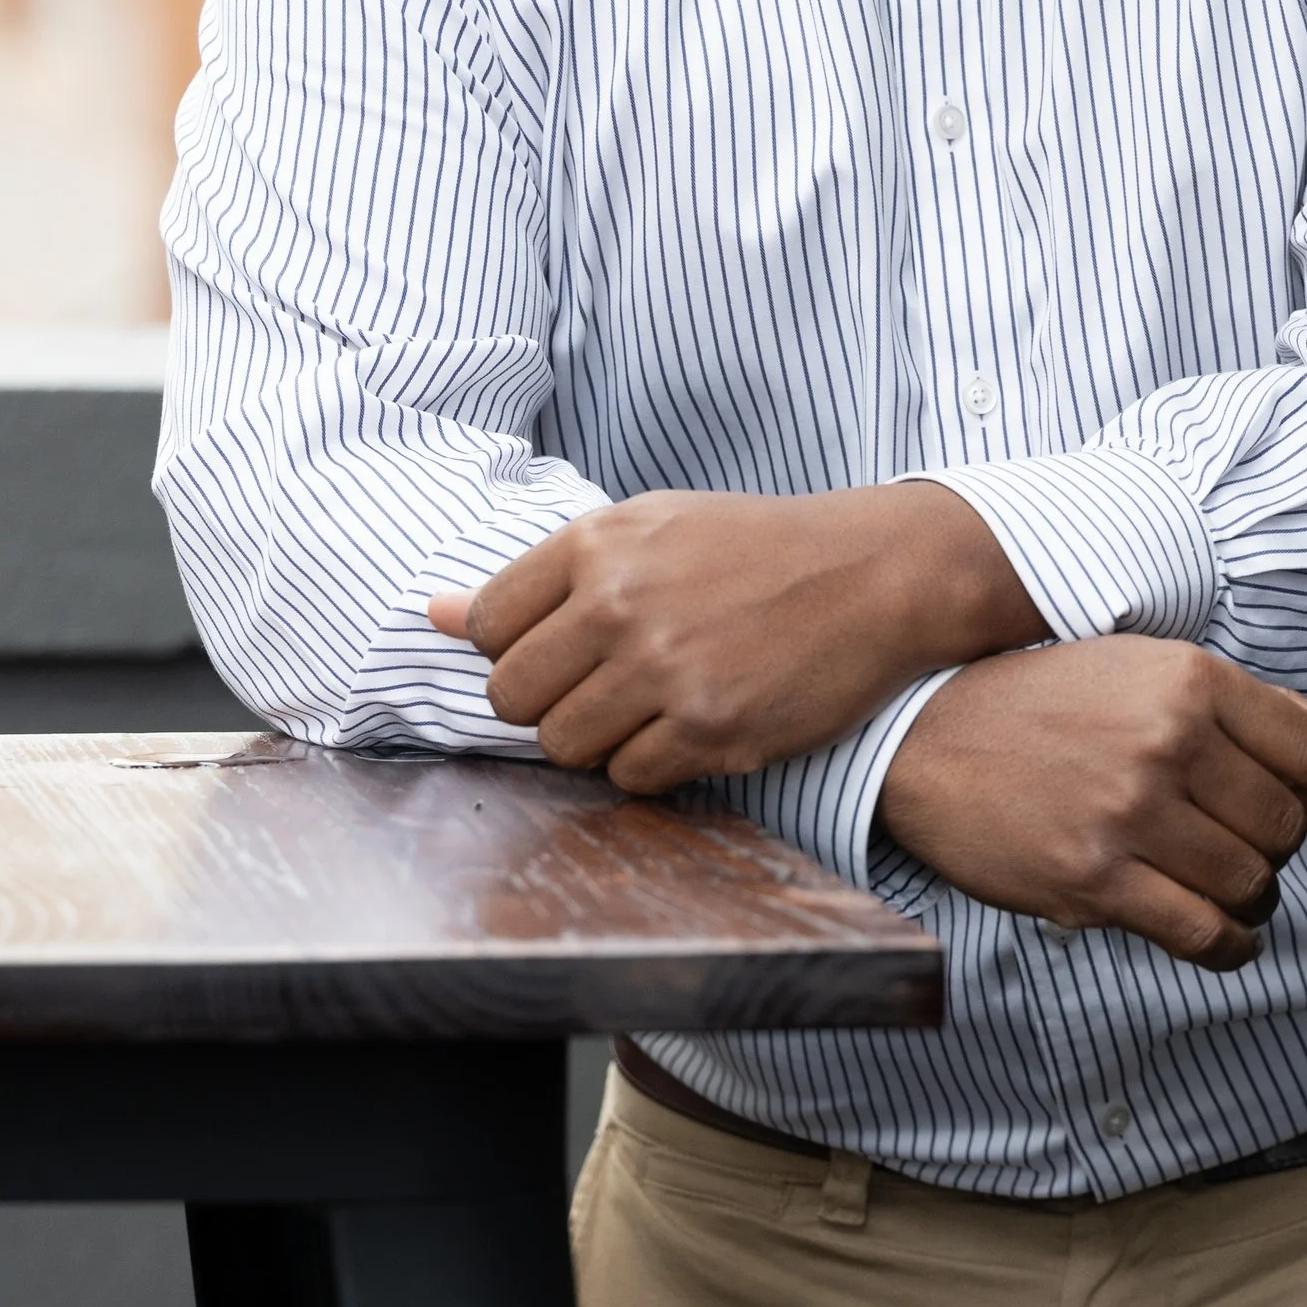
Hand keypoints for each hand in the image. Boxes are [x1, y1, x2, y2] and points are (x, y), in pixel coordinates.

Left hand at [426, 484, 1040, 783]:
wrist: (873, 574)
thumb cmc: (755, 548)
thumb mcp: (648, 527)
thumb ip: (543, 575)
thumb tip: (433, 614)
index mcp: (599, 546)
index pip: (487, 627)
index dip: (515, 648)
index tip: (558, 649)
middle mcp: (622, 607)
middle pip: (512, 698)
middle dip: (545, 702)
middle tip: (601, 686)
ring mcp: (665, 673)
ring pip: (563, 747)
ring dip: (594, 739)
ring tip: (645, 707)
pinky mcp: (710, 730)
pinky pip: (629, 778)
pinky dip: (649, 765)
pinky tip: (687, 727)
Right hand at [878, 639, 1306, 973]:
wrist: (926, 736)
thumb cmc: (1052, 704)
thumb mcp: (1156, 679)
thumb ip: (1266, 712)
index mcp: (1191, 679)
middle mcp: (1168, 740)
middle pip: (1283, 828)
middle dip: (1279, 857)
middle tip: (1248, 859)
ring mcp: (1129, 811)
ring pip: (1249, 885)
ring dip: (1252, 905)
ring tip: (1226, 897)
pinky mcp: (1092, 876)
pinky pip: (1199, 933)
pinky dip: (1229, 949)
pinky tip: (1224, 941)